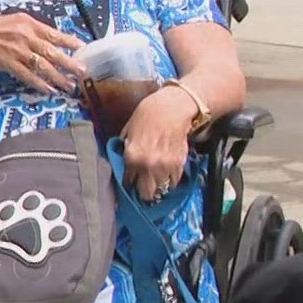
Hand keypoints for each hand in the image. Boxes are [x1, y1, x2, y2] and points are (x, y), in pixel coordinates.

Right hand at [0, 12, 84, 93]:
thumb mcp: (8, 20)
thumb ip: (26, 28)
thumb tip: (41, 37)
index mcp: (26, 23)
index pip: (53, 33)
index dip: (69, 42)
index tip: (82, 48)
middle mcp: (24, 35)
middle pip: (53, 51)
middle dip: (70, 63)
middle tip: (84, 71)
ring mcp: (17, 50)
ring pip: (43, 65)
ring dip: (58, 77)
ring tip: (70, 85)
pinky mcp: (8, 63)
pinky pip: (28, 75)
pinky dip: (39, 83)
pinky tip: (49, 90)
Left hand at [120, 86, 195, 200]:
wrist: (171, 109)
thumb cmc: (146, 117)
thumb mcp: (128, 132)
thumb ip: (125, 150)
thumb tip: (122, 162)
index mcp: (132, 157)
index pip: (128, 182)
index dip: (129, 183)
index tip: (131, 182)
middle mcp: (148, 166)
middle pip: (146, 194)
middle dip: (144, 192)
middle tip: (144, 188)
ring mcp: (165, 167)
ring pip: (162, 189)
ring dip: (158, 185)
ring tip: (156, 178)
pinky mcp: (179, 165)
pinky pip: (174, 181)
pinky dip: (170, 179)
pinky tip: (167, 172)